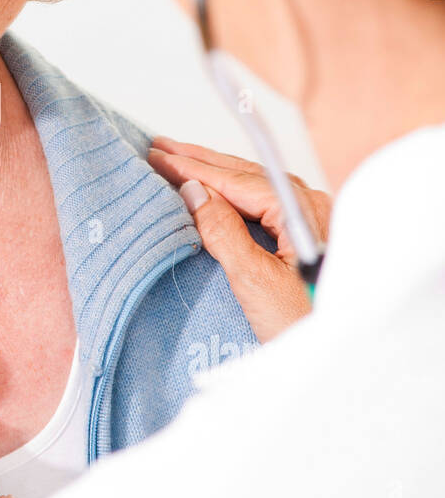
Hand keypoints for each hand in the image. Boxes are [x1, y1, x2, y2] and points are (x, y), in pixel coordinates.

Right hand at [148, 136, 331, 342]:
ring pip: (253, 185)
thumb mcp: (254, 281)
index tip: (156, 157)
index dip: (191, 167)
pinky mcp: (306, 236)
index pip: (235, 180)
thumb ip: (222, 231)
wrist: (341, 350)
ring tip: (180, 161)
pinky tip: (216, 191)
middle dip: (200, 160)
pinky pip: (262, 202)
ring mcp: (311, 219)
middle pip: (245, 174)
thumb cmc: (303, 324)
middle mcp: (310, 206)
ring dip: (215, 172)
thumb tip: (193, 191)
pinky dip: (232, 192)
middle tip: (160, 148)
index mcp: (300, 210)